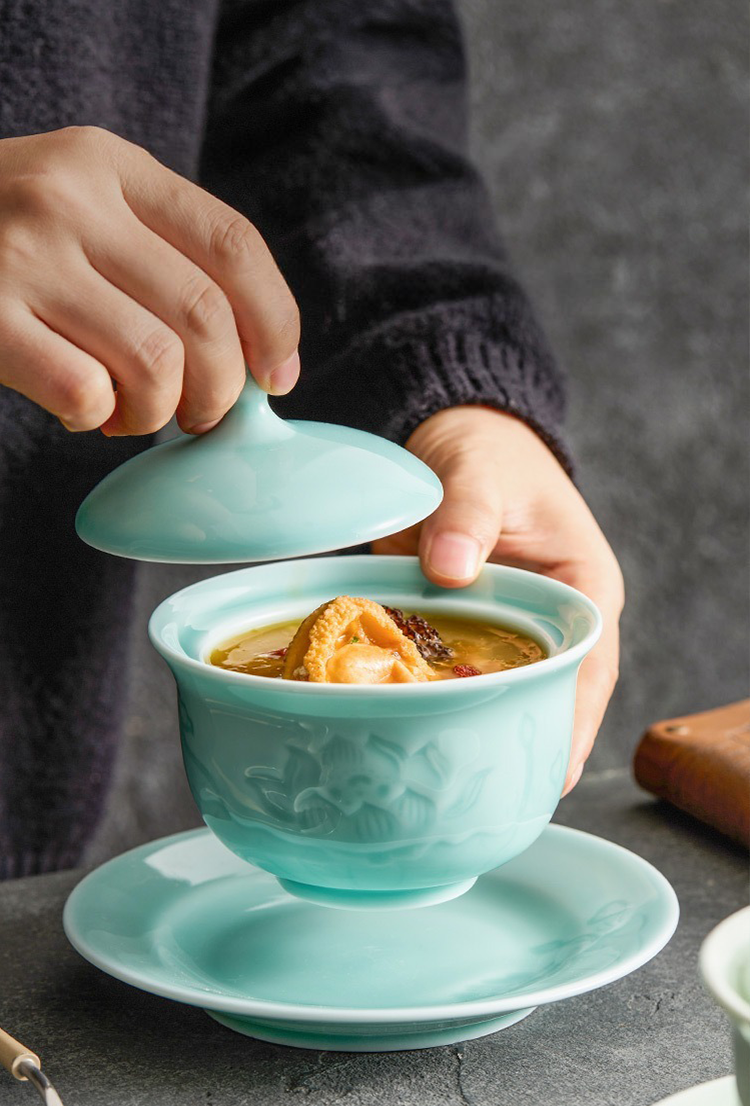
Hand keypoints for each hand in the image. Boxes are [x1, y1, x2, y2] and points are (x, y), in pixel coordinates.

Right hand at [0, 127, 299, 434]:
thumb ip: (161, 257)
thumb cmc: (6, 237)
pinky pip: (86, 394)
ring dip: (158, 414)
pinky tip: (79, 409)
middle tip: (198, 414)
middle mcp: (69, 197)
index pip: (234, 244)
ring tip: (132, 413)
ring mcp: (21, 254)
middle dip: (220, 391)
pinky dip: (97, 418)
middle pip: (205, 317)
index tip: (277, 376)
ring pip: (156, 365)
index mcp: (111, 164)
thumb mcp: (83, 206)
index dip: (276, 322)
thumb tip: (260, 362)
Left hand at [373, 406, 623, 792]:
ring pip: (497, 693)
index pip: (591, 668)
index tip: (554, 769)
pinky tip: (405, 729)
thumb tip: (450, 567)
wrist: (448, 435)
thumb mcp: (481, 471)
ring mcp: (501, 629)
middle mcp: (548, 619)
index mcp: (581, 587)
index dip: (574, 722)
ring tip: (448, 780)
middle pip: (547, 696)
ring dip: (475, 728)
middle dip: (523, 742)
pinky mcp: (457, 630)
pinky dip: (432, 700)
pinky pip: (448, 675)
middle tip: (491, 793)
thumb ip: (467, 513)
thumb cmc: (486, 451)